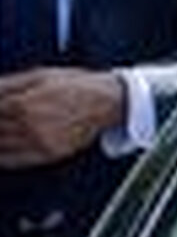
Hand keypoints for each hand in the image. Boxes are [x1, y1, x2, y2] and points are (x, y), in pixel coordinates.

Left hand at [0, 67, 123, 168]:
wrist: (106, 102)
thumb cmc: (75, 85)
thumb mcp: (38, 75)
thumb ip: (7, 84)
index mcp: (22, 103)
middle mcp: (28, 126)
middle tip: (0, 120)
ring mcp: (38, 142)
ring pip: (0, 145)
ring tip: (1, 132)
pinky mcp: (48, 154)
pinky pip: (14, 160)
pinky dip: (1, 158)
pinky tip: (0, 152)